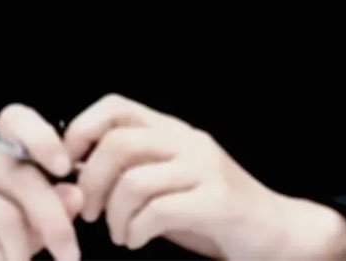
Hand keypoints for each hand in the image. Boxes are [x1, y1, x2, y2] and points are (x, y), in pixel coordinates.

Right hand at [0, 103, 82, 260]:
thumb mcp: (28, 219)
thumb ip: (53, 205)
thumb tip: (76, 196)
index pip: (15, 120)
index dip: (42, 138)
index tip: (64, 168)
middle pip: (21, 177)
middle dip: (54, 221)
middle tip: (71, 255)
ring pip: (6, 218)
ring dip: (22, 252)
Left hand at [64, 94, 345, 259]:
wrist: (277, 234)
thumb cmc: (213, 213)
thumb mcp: (170, 182)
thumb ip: (132, 170)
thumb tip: (76, 170)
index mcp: (173, 131)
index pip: (116, 106)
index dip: (82, 129)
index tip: (69, 165)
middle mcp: (188, 141)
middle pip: (118, 143)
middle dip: (91, 181)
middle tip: (90, 211)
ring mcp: (205, 169)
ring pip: (134, 179)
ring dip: (114, 215)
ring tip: (121, 233)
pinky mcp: (217, 200)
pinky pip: (158, 210)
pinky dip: (137, 230)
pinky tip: (138, 240)